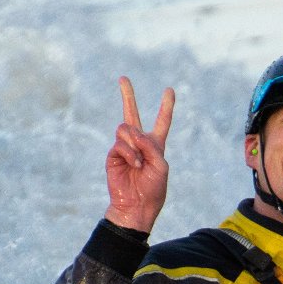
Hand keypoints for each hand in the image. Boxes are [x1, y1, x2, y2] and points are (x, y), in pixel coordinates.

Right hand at [104, 76, 174, 233]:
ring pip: (126, 128)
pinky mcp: (113, 154)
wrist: (136, 205)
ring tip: (139, 161)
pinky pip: (120, 143)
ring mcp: (124, 147)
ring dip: (134, 143)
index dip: (166, 106)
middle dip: (127, 95)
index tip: (169, 90)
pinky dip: (130, 153)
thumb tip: (133, 133)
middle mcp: (139, 143)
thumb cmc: (153, 188)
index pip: (162, 121)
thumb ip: (151, 146)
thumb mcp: (161, 166)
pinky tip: (134, 165)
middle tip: (123, 78)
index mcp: (155, 145)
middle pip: (132, 114)